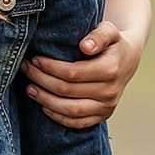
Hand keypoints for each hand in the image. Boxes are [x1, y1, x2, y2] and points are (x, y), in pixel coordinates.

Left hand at [23, 19, 142, 127]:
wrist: (127, 60)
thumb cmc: (112, 43)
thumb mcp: (110, 31)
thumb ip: (99, 35)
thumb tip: (85, 46)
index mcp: (110, 70)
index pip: (72, 73)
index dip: (50, 68)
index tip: (35, 59)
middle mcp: (110, 91)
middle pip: (67, 91)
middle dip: (42, 80)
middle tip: (27, 70)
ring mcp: (107, 107)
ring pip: (70, 110)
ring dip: (45, 100)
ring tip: (30, 89)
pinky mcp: (103, 116)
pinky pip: (77, 123)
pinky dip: (57, 116)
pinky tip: (43, 106)